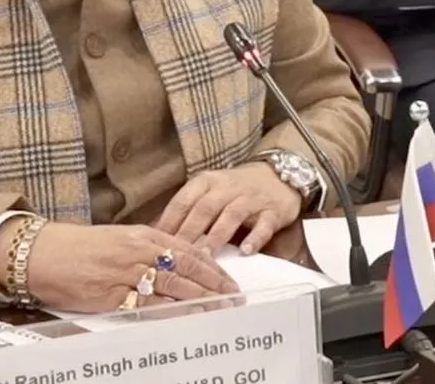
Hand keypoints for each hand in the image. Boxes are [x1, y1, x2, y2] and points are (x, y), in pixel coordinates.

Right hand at [0, 221, 238, 313]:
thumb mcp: (119, 240)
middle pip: (186, 269)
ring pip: (173, 287)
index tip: (229, 281)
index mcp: (141, 234)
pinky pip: (147, 306)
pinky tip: (186, 318)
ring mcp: (125, 273)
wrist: (43, 254)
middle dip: (214, 285)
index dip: (212, 267)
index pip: (187, 251)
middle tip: (235, 299)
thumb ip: (149, 249)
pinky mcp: (112, 295)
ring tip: (220, 310)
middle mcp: (138, 251)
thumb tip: (180, 260)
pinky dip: (170, 313)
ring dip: (200, 300)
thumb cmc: (80, 248)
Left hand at [154, 162, 301, 255]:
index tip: (156, 245)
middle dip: (189, 232)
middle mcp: (226, 187)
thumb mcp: (208, 193)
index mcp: (205, 182)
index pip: (183, 201)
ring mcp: (251, 199)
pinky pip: (264, 225)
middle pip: (204, 209)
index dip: (169, 222)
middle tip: (176, 257)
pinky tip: (246, 252)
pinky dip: (255, 238)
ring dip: (217, 236)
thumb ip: (186, 212)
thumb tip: (155, 236)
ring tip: (206, 257)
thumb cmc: (234, 190)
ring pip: (231, 216)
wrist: (278, 175)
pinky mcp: (273, 211)